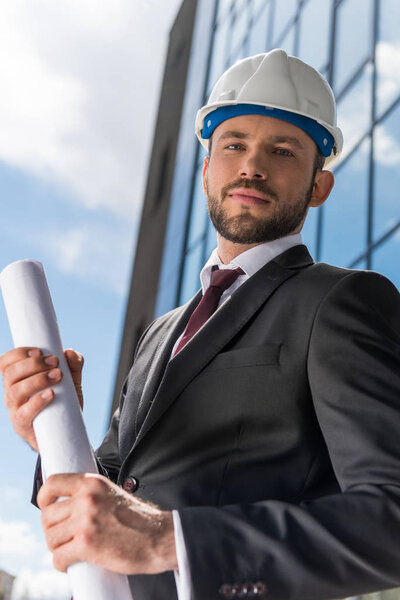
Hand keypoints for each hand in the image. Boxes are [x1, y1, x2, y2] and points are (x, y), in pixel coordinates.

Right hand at [0, 347, 83, 451]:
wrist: (65, 432)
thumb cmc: (63, 402)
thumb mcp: (70, 381)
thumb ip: (73, 365)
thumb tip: (70, 352)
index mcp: (17, 379)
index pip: (5, 363)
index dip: (18, 353)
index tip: (38, 350)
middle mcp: (12, 393)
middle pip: (10, 374)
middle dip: (33, 364)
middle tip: (55, 362)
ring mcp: (15, 410)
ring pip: (15, 391)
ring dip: (37, 379)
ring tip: (58, 376)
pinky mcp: (22, 426)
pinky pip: (23, 413)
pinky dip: (37, 401)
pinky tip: (51, 394)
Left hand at [38, 473, 176, 573]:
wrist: (159, 537)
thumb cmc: (139, 519)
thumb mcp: (113, 494)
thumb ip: (91, 495)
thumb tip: (68, 505)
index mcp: (92, 483)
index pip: (53, 483)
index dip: (44, 497)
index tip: (46, 507)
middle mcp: (87, 499)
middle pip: (48, 516)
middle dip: (52, 529)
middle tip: (63, 536)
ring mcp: (86, 521)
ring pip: (51, 538)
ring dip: (57, 547)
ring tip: (68, 550)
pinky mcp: (87, 545)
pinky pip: (58, 557)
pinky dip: (60, 563)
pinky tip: (69, 563)